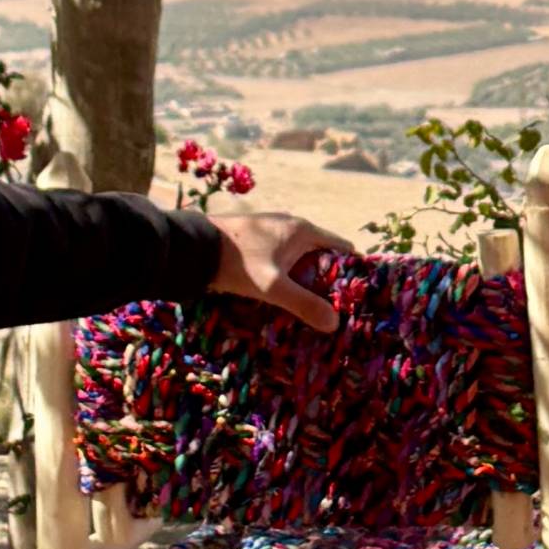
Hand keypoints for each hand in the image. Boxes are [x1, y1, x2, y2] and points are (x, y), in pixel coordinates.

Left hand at [199, 201, 344, 331]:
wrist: (194, 246)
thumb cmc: (238, 263)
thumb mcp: (273, 286)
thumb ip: (304, 304)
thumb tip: (335, 323)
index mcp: (303, 230)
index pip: (342, 247)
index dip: (351, 270)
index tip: (354, 295)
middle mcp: (290, 224)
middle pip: (321, 253)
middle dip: (327, 278)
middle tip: (330, 307)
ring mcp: (271, 229)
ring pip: (299, 255)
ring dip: (304, 276)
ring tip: (306, 304)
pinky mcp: (254, 237)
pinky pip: (280, 255)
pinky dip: (285, 271)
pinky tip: (279, 291)